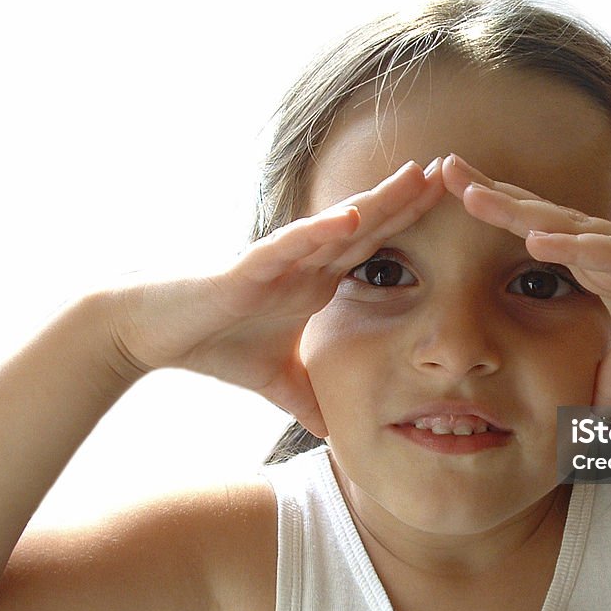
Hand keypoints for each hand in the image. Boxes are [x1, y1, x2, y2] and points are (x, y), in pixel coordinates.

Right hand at [107, 160, 445, 435]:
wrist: (154, 333)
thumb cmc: (214, 345)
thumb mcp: (277, 382)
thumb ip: (307, 400)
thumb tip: (334, 436)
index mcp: (318, 282)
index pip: (377, 250)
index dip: (414, 229)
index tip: (455, 216)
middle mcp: (306, 263)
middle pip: (370, 226)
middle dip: (411, 201)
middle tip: (456, 175)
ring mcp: (282, 260)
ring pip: (338, 224)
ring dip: (379, 200)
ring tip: (419, 177)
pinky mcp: (251, 266)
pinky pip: (292, 245)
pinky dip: (322, 231)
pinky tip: (354, 216)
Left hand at [441, 155, 610, 406]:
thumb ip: (604, 383)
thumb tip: (581, 421)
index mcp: (591, 262)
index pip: (528, 231)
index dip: (489, 213)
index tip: (443, 197)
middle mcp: (602, 247)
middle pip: (533, 214)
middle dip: (485, 191)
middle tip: (438, 165)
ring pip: (563, 223)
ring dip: (516, 208)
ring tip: (469, 190)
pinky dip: (575, 246)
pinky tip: (538, 238)